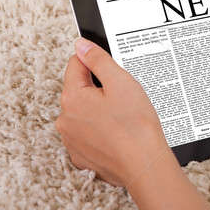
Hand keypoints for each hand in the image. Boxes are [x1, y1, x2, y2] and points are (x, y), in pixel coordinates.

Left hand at [56, 38, 168, 186]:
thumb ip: (98, 60)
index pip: (76, 65)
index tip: (112, 68)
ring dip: (100, 111)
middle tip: (124, 97)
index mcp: (72, 98)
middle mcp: (65, 120)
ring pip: (85, 114)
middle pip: (80, 91)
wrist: (144, 164)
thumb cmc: (136, 126)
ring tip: (124, 117)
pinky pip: (89, 135)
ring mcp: (72, 141)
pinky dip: (101, 131)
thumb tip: (81, 46)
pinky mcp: (82, 156)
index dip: (96, 62)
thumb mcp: (120, 82)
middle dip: (100, 89)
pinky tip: (119, 133)